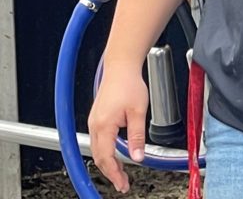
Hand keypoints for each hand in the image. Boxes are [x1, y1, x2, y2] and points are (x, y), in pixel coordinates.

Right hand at [87, 65, 148, 193]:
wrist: (121, 68)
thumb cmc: (129, 84)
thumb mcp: (138, 112)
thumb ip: (137, 136)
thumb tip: (138, 157)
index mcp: (104, 125)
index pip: (106, 157)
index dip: (114, 173)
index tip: (122, 184)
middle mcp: (94, 125)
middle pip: (99, 157)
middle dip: (110, 172)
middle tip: (122, 183)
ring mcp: (94, 122)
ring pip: (97, 150)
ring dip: (108, 163)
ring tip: (121, 173)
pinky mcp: (96, 119)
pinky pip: (98, 141)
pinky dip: (106, 152)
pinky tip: (115, 156)